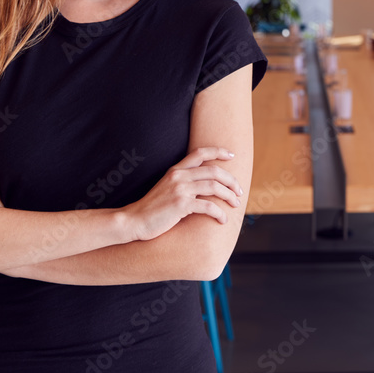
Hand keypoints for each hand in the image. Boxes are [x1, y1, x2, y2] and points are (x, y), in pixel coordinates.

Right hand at [120, 146, 242, 241]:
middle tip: (239, 190)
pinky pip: (208, 206)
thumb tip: (204, 185)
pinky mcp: (181, 205)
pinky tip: (223, 219)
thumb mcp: (166, 188)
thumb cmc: (152, 208)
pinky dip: (219, 213)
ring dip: (229, 195)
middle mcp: (179, 176)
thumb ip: (182, 182)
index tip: (232, 155)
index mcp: (175, 170)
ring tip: (235, 203)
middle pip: (214, 171)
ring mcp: (180, 190)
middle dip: (231, 180)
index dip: (218, 151)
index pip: (200, 153)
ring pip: (214, 187)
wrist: (134, 220)